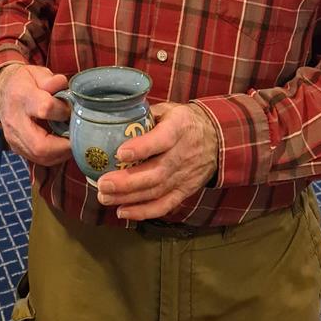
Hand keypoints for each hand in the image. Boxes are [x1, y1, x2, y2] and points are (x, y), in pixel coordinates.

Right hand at [0, 63, 72, 166]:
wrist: (1, 91)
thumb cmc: (23, 81)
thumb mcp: (37, 73)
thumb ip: (54, 81)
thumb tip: (69, 92)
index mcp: (22, 96)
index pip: (45, 109)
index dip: (63, 111)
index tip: (71, 108)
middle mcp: (15, 121)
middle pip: (40, 145)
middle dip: (64, 146)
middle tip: (78, 137)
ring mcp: (13, 138)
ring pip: (39, 157)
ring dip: (61, 153)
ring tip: (71, 141)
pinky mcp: (16, 148)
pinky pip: (37, 159)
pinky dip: (53, 156)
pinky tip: (61, 145)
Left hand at [96, 102, 218, 220]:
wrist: (217, 138)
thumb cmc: (184, 121)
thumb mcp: (169, 109)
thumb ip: (144, 114)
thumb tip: (113, 119)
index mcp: (178, 128)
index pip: (162, 139)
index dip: (141, 148)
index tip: (120, 153)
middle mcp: (182, 154)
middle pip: (155, 173)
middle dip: (127, 182)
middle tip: (103, 183)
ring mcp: (184, 176)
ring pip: (156, 191)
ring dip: (129, 198)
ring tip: (104, 197)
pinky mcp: (184, 191)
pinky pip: (164, 205)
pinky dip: (143, 212)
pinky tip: (122, 211)